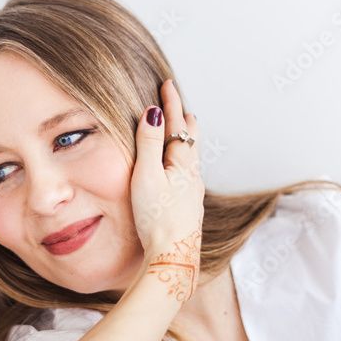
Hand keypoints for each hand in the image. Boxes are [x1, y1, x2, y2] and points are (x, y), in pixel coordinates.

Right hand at [130, 79, 203, 301]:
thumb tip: (152, 111)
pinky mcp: (189, 208)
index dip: (171, 103)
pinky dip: (184, 161)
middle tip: (180, 105)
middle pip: (190, 140)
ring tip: (184, 132)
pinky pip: (188, 174)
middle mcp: (192, 176)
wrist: (173, 256)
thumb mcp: (146, 176)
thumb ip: (148, 143)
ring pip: (191, 158)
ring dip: (186, 141)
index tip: (167, 84)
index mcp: (182, 163)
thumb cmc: (157, 218)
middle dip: (184, 120)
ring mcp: (193, 193)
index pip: (177, 125)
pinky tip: (182, 172)